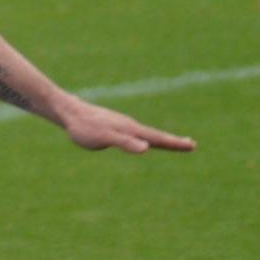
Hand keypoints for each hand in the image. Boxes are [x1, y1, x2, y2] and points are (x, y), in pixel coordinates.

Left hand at [61, 99, 195, 153]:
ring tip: (171, 142)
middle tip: (191, 144)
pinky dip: (144, 137)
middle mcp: (129, 126)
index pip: (157, 138)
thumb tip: (146, 148)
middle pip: (155, 135)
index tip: (192, 145)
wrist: (67, 111)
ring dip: (160, 139)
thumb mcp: (104, 138)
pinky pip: (133, 133)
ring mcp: (121, 125)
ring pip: (145, 133)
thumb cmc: (84, 127)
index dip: (174, 143)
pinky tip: (140, 140)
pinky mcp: (111, 126)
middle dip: (173, 141)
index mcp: (130, 130)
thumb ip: (124, 143)